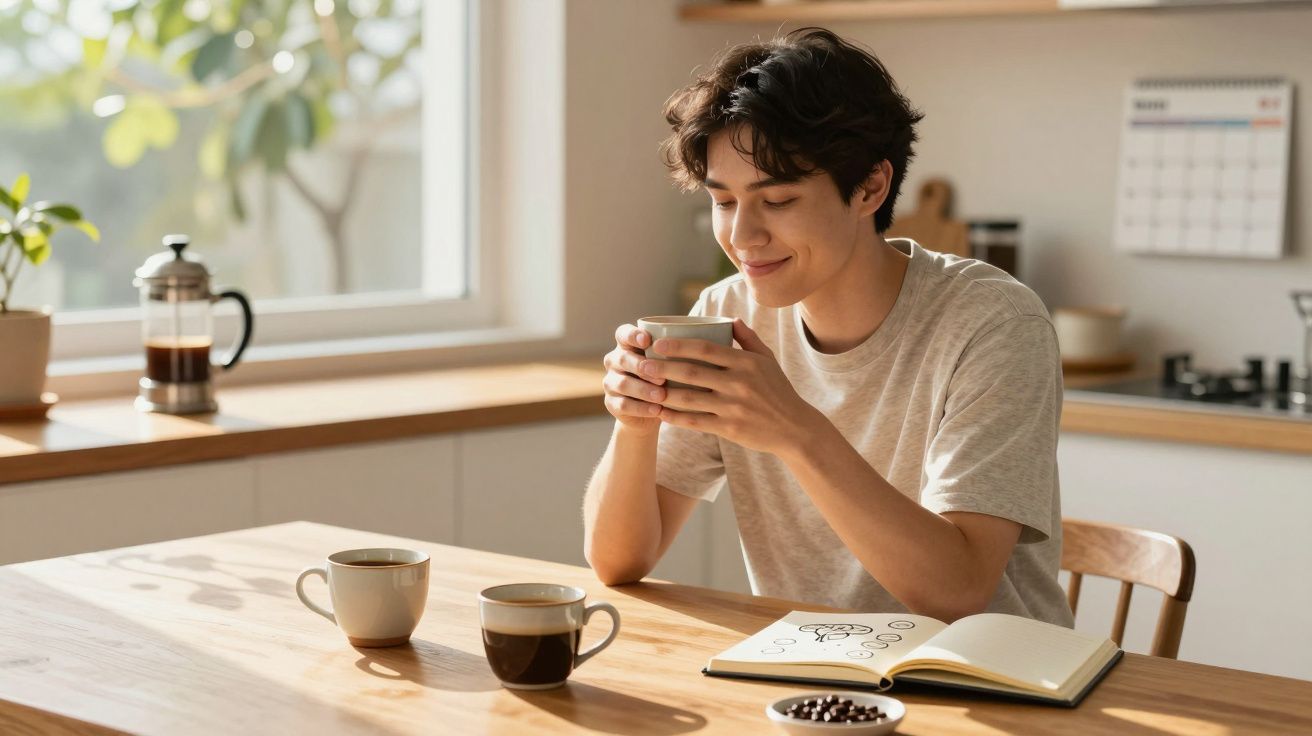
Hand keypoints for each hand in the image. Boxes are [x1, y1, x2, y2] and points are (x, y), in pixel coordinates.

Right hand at [601, 323, 667, 432]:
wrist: (653, 410)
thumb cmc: (665, 378)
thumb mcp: (669, 364)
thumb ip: (674, 354)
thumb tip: (698, 347)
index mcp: (626, 345)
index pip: (623, 334)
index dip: (633, 335)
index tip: (647, 340)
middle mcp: (614, 361)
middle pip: (623, 359)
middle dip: (642, 367)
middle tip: (662, 377)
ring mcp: (610, 382)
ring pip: (623, 383)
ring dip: (644, 390)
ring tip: (662, 395)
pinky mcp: (611, 403)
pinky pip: (623, 405)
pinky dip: (642, 408)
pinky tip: (657, 410)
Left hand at [640, 319, 825, 455]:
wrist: (794, 428)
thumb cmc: (778, 390)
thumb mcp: (767, 360)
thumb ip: (748, 339)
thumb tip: (729, 319)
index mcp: (746, 363)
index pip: (706, 349)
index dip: (679, 345)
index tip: (658, 344)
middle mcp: (739, 384)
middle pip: (692, 372)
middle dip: (663, 368)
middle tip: (643, 364)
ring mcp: (733, 407)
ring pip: (690, 399)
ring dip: (664, 393)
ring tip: (645, 387)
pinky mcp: (729, 428)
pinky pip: (695, 422)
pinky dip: (675, 417)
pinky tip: (659, 413)